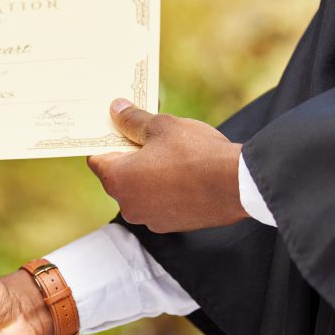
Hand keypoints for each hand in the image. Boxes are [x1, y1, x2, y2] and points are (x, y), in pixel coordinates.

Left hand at [87, 99, 246, 232]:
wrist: (238, 185)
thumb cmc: (196, 153)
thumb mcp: (161, 127)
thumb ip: (133, 120)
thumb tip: (116, 109)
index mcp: (117, 180)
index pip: (96, 158)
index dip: (107, 140)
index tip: (119, 128)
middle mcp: (127, 205)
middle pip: (118, 175)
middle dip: (130, 156)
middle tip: (150, 136)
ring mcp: (149, 218)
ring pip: (140, 190)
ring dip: (148, 174)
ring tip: (172, 154)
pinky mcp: (171, 225)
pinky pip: (159, 203)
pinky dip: (165, 189)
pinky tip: (185, 174)